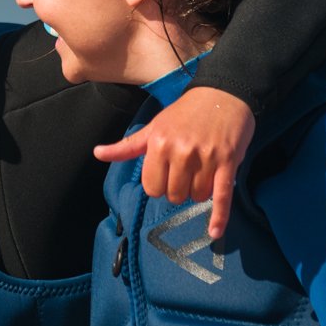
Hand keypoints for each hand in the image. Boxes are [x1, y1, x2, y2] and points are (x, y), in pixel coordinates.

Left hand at [93, 87, 254, 239]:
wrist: (223, 93)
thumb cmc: (184, 113)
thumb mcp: (153, 128)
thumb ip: (126, 147)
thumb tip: (97, 153)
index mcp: (158, 144)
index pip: (152, 187)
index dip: (158, 185)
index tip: (166, 174)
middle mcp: (180, 152)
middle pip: (173, 195)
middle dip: (178, 190)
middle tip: (184, 173)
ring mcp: (206, 158)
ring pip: (196, 197)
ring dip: (198, 192)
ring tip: (201, 173)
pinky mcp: (228, 163)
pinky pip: (222, 197)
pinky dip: (219, 217)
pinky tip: (214, 233)